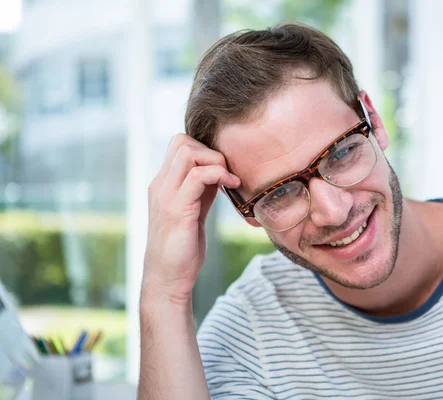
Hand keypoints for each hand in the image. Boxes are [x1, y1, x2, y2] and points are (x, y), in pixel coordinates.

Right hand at [142, 134, 239, 303]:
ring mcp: (166, 196)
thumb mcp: (193, 211)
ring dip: (216, 160)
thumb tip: (219, 172)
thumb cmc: (182, 247)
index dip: (204, 149)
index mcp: (164, 184)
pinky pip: (197, 176)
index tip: (222, 169)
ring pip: (187, 153)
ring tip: (230, 179)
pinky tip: (232, 185)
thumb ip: (201, 191)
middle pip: (181, 141)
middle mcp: (161, 185)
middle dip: (210, 150)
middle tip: (227, 172)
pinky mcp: (176, 209)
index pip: (179, 145)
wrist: (168, 278)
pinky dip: (219, 174)